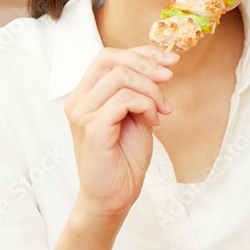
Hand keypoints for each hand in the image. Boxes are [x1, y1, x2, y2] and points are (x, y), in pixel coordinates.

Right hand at [64, 46, 179, 219]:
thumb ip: (141, 90)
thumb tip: (161, 64)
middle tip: (170, 78)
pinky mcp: (91, 127)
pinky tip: (153, 121)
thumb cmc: (124, 158)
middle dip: (147, 63)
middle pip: (111, 58)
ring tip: (162, 109)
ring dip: (151, 89)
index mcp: (86, 94)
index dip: (143, 53)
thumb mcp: (136, 115)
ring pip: (120, 77)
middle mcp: (78, 100)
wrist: (114, 196)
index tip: (171, 60)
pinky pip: (124, 100)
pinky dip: (145, 105)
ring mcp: (81, 113)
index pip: (110, 56)